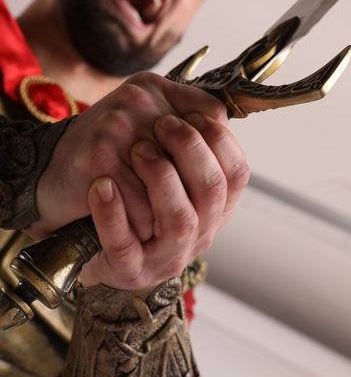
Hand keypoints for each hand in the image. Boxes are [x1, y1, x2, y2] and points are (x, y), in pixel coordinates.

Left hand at [28, 71, 248, 286]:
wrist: (87, 232)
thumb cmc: (131, 186)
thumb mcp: (166, 157)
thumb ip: (186, 131)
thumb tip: (206, 107)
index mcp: (214, 205)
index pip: (236, 173)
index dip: (219, 141)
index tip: (190, 116)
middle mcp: (198, 232)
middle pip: (211, 191)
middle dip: (190, 150)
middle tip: (160, 124)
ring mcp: (165, 255)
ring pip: (179, 220)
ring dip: (161, 177)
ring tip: (136, 149)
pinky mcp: (128, 269)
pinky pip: (125, 245)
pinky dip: (114, 214)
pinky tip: (101, 185)